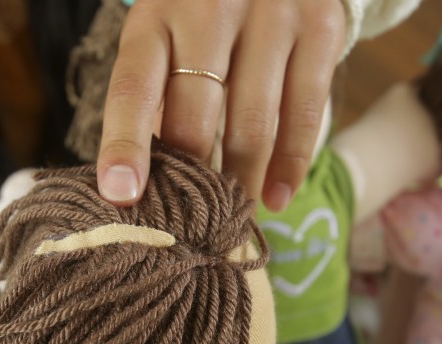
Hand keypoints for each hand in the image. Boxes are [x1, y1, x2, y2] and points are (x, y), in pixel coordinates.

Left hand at [97, 0, 345, 210]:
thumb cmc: (208, 17)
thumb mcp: (171, 36)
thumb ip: (161, 97)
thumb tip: (147, 184)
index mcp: (157, 15)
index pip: (134, 87)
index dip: (126, 145)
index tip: (122, 196)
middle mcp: (211, 7)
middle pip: (196, 116)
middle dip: (195, 180)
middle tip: (192, 224)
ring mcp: (270, 14)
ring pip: (253, 124)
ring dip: (242, 183)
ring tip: (235, 217)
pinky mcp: (319, 28)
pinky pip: (305, 115)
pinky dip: (290, 167)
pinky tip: (277, 197)